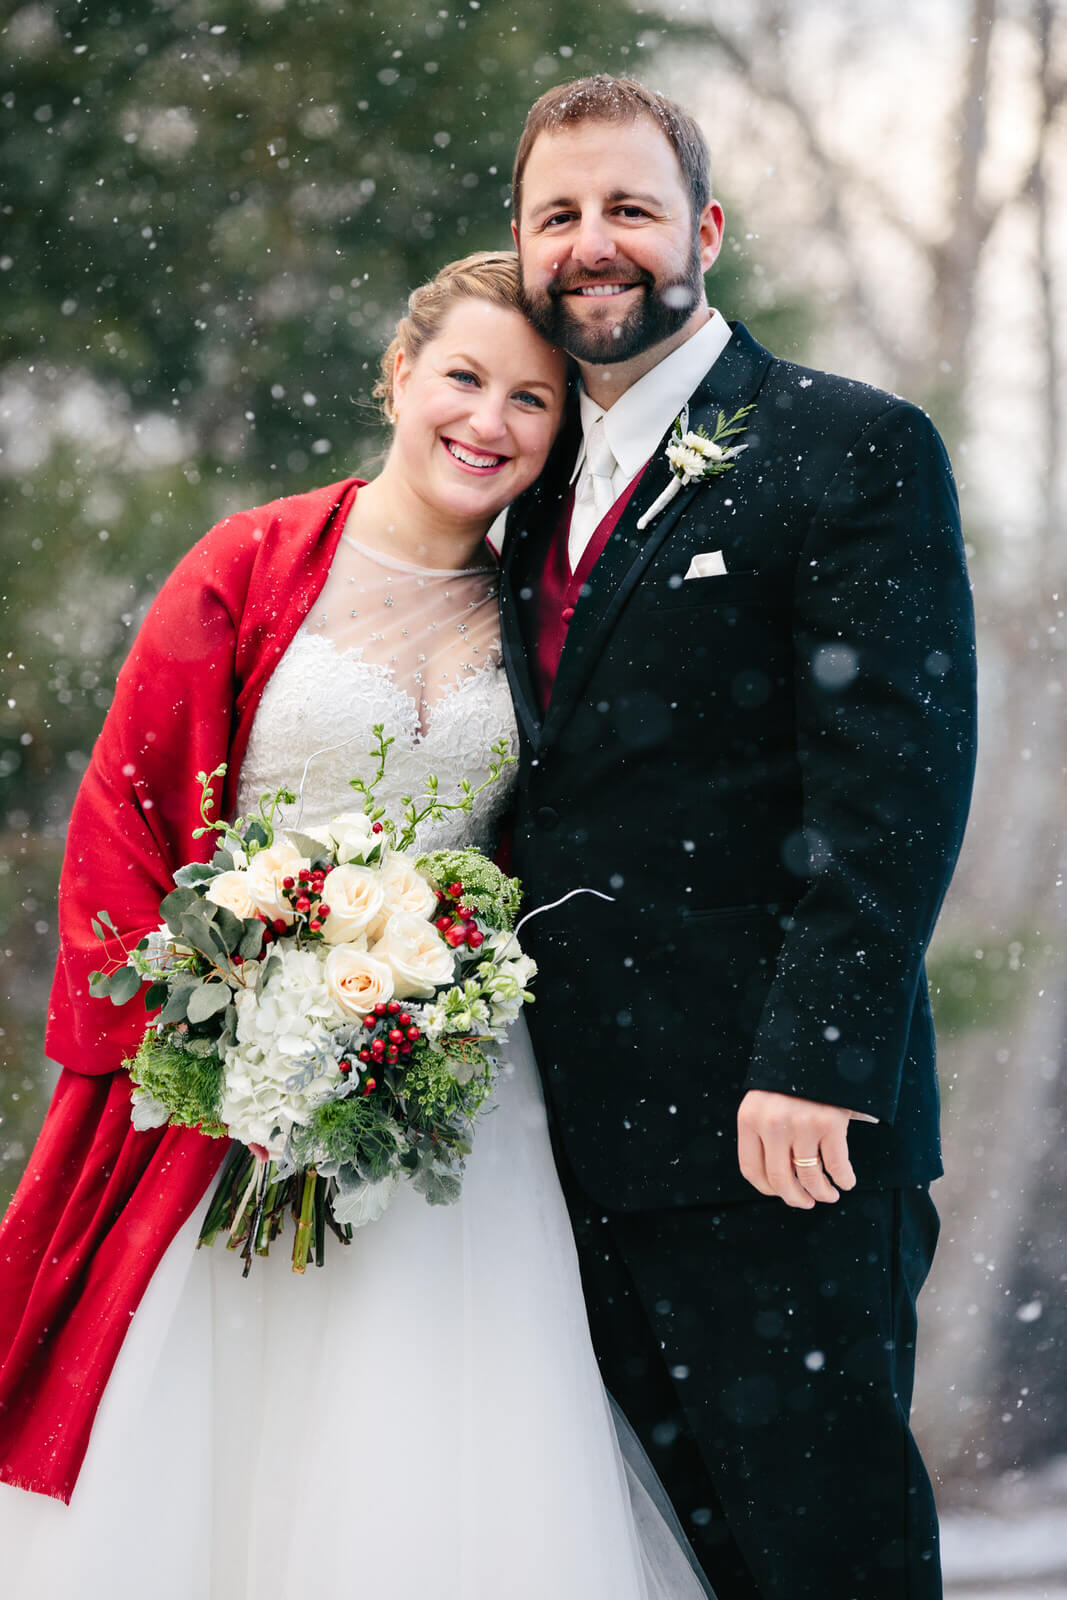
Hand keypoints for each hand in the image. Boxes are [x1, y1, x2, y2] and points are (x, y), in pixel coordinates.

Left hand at [737, 1090, 857, 1208]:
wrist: (816, 1046)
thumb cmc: (790, 1079)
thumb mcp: (764, 1100)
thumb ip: (764, 1131)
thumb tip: (776, 1177)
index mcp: (749, 1118)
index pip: (751, 1169)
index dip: (766, 1188)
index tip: (780, 1192)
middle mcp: (772, 1124)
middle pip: (779, 1179)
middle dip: (794, 1197)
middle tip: (805, 1202)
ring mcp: (801, 1125)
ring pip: (809, 1177)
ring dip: (820, 1193)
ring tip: (828, 1195)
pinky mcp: (830, 1124)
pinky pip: (836, 1165)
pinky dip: (843, 1179)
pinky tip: (846, 1181)